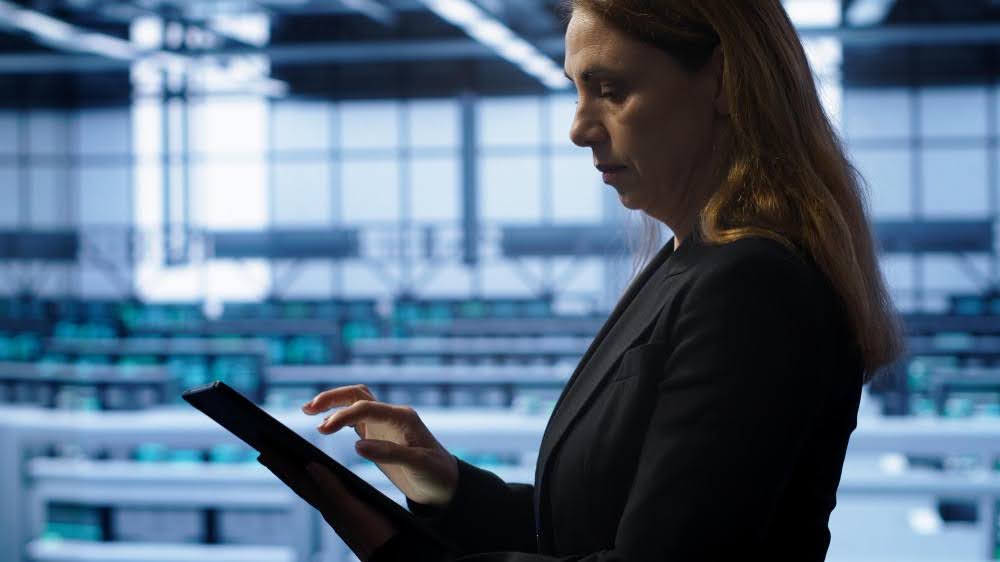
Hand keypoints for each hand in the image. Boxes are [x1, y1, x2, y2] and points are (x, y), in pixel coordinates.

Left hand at [257, 452, 397, 561]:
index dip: (281, 465)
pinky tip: (319, 477)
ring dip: (296, 474)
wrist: (394, 552)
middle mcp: (328, 507)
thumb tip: (310, 465)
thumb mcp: (352, 510)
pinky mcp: (350, 512)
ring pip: (311, 488)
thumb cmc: (375, 533)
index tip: (263, 450)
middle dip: (283, 467)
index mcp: (327, 504)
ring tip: (285, 461)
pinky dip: (317, 481)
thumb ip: (332, 488)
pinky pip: (325, 492)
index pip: (298, 481)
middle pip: (300, 483)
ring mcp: (338, 511)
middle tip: (265, 451)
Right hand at [303, 384, 459, 507]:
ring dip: (333, 403)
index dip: (343, 415)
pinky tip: (323, 424)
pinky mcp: (378, 435)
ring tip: (308, 410)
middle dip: (333, 398)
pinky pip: (355, 419)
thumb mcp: (417, 464)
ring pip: (355, 403)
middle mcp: (392, 415)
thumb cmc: (436, 473)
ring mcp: (384, 424)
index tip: (323, 429)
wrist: (444, 484)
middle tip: (308, 409)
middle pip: (358, 395)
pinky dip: (338, 417)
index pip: (367, 407)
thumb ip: (389, 453)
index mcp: (402, 417)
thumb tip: (357, 446)